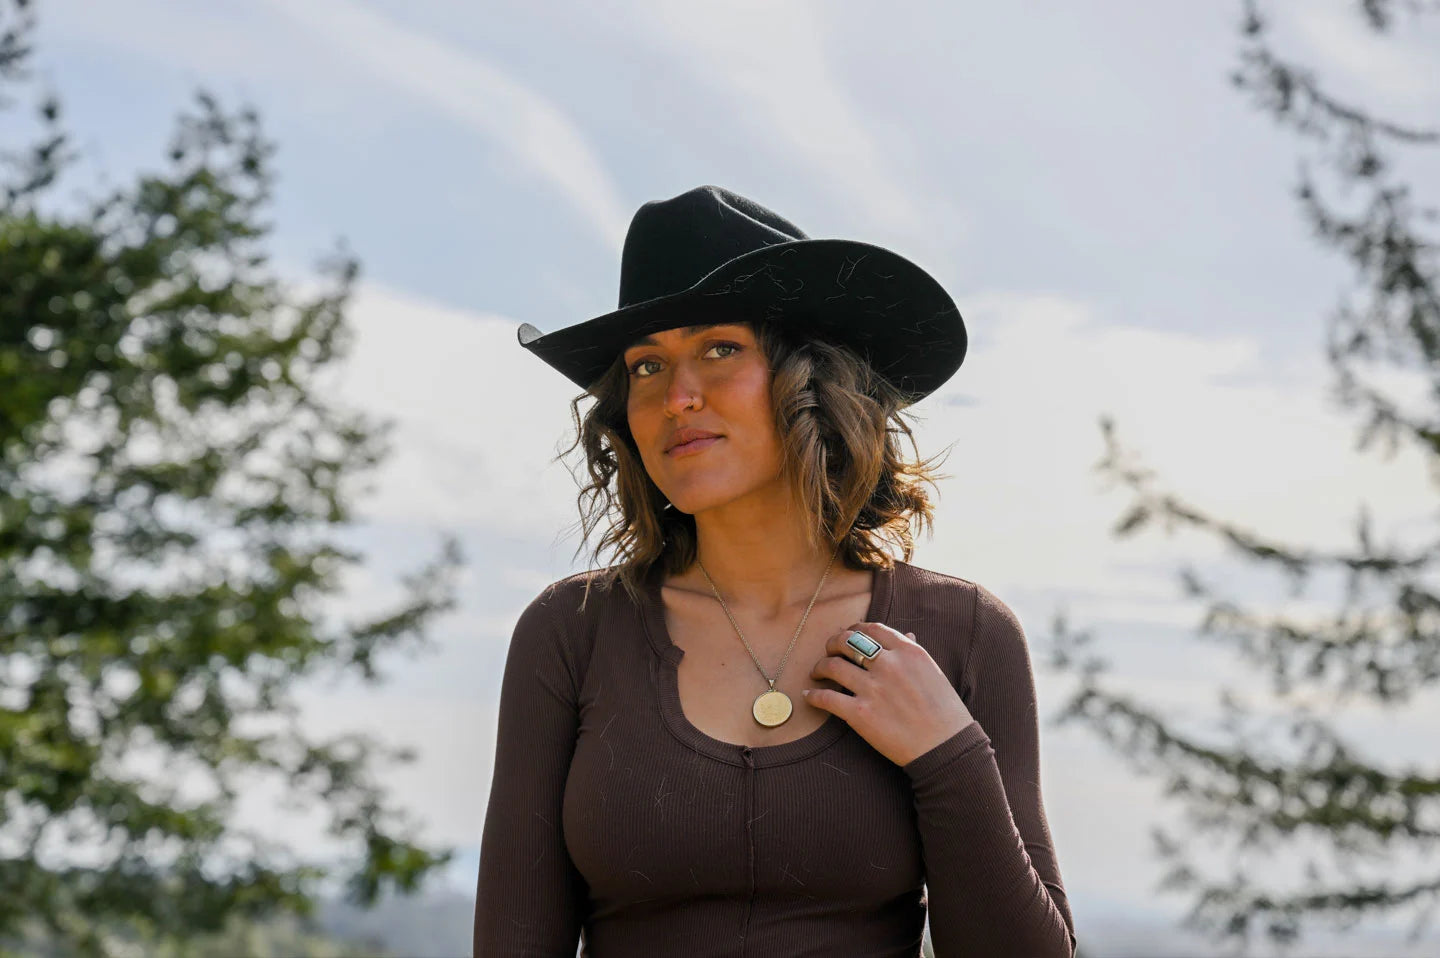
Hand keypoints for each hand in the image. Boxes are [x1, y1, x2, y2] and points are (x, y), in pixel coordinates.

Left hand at [803, 622, 975, 767]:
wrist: (946, 747)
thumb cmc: (945, 712)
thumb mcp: (933, 673)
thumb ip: (914, 653)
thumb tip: (906, 635)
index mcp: (907, 652)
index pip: (872, 629)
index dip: (854, 629)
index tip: (847, 634)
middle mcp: (888, 665)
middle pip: (847, 642)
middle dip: (833, 643)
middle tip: (828, 651)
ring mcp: (872, 689)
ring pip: (832, 666)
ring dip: (820, 667)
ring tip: (817, 673)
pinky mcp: (860, 714)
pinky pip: (827, 698)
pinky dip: (814, 696)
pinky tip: (809, 696)